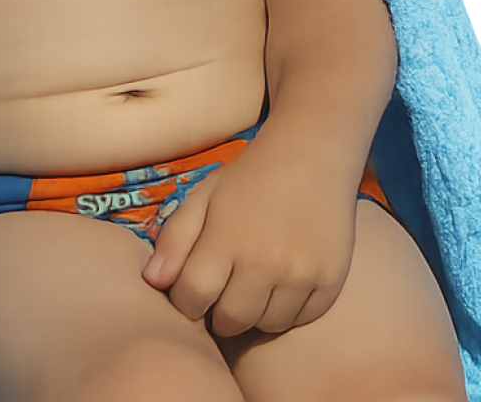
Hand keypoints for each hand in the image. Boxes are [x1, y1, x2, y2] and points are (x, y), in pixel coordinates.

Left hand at [140, 143, 356, 337]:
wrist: (312, 153)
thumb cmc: (250, 176)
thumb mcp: (204, 195)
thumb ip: (175, 238)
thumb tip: (151, 281)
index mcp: (226, 237)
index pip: (192, 298)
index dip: (185, 302)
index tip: (192, 292)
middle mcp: (264, 260)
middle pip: (230, 321)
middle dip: (218, 313)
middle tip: (223, 292)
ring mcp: (300, 273)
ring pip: (266, 326)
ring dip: (253, 314)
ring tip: (252, 285)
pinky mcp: (330, 281)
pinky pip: (299, 320)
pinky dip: (286, 311)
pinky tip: (281, 284)